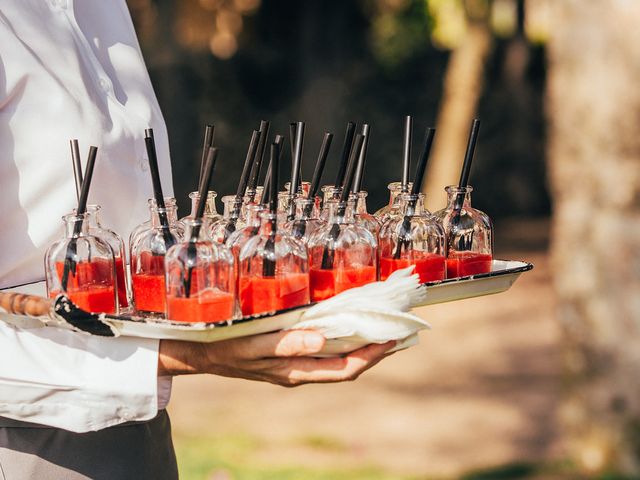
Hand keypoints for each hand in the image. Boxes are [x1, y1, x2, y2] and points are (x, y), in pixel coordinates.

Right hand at [158, 331, 394, 386]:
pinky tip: (348, 325)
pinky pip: (325, 350)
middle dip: (375, 351)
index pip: (344, 368)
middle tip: (399, 331)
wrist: (203, 353)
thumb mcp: (253, 346)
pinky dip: (342, 339)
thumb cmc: (226, 348)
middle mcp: (301, 371)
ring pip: (338, 358)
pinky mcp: (290, 355)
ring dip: (362, 345)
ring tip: (381, 327)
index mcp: (295, 372)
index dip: (372, 356)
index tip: (393, 339)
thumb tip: (322, 340)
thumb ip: (286, 344)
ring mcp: (296, 365)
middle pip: (348, 365)